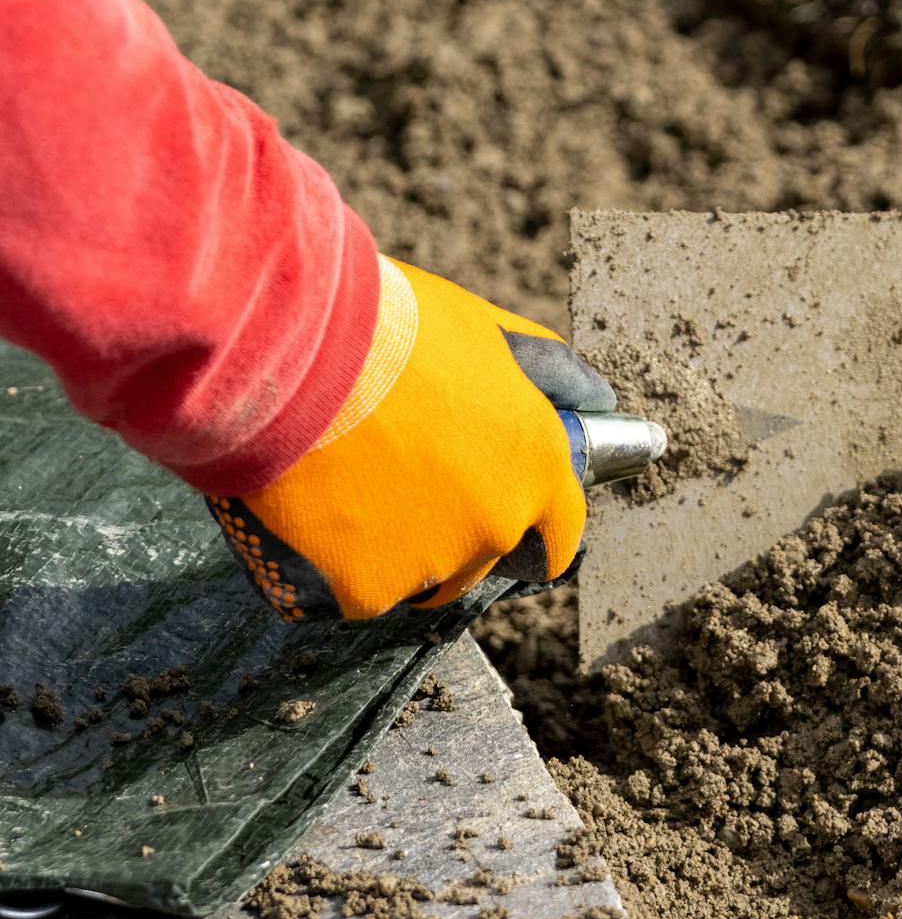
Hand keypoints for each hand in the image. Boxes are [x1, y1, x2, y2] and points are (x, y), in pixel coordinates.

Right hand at [209, 258, 612, 620]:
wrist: (286, 348)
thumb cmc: (387, 326)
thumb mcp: (484, 332)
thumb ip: (548, 373)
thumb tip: (598, 399)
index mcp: (538, 469)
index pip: (560, 532)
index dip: (529, 521)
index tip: (498, 506)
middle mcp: (498, 527)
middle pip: (482, 556)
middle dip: (449, 527)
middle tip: (393, 473)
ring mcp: (433, 566)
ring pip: (415, 575)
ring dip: (391, 546)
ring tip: (343, 481)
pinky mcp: (363, 592)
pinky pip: (350, 588)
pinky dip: (329, 561)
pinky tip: (305, 506)